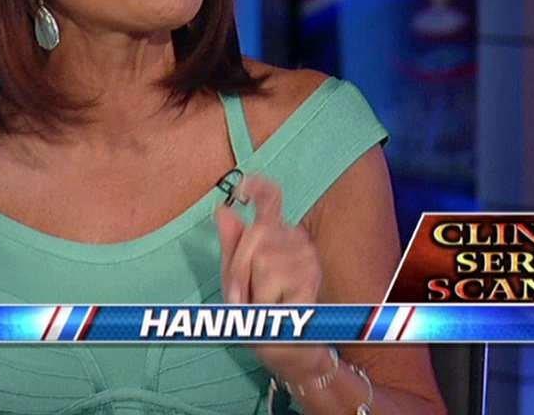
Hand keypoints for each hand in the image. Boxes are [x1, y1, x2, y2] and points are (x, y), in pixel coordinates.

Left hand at [214, 174, 328, 380]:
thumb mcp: (238, 275)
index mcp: (279, 234)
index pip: (272, 199)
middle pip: (255, 233)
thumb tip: (223, 209)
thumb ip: (232, 244)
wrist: (286, 346)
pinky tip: (277, 310)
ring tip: (263, 304)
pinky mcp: (310, 280)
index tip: (242, 188)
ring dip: (250, 288)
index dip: (258, 187)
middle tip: (241, 295)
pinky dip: (263, 301)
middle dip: (238, 266)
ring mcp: (307, 259)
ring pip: (261, 258)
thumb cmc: (262, 311)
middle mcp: (298, 240)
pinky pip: (270, 282)